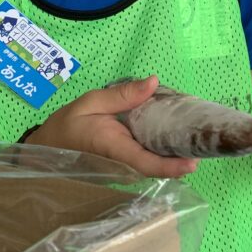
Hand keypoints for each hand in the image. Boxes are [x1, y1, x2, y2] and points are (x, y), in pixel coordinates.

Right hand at [24, 76, 198, 178]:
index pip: (146, 163)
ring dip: (174, 154)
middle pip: (156, 166)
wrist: (47, 148)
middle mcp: (122, 164)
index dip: (171, 167)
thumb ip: (122, 95)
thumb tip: (153, 82)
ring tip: (195, 136)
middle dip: (181, 157)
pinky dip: (162, 151)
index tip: (193, 163)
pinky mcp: (124, 166)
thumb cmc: (68, 125)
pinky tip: (174, 136)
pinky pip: (146, 161)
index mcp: (114, 149)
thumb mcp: (91, 102)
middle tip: (204, 140)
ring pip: (153, 165)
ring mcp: (124, 168)